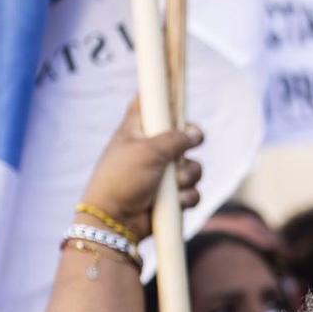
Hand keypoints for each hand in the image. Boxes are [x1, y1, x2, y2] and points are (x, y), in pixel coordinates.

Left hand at [79, 99, 204, 240]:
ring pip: (193, 167)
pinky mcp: (171, 197)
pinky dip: (187, 197)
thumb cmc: (123, 179)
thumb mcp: (148, 150)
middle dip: (189, 146)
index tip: (176, 92)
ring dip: (188, 176)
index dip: (162, 96)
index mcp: (137, 130)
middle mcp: (151, 149)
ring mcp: (162, 174)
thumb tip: (196, 133)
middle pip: (182, 136)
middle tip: (188, 146)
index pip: (148, 103)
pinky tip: (176, 203)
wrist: (116, 220)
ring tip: (173, 185)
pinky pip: (192, 191)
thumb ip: (175, 138)